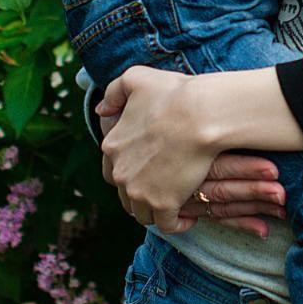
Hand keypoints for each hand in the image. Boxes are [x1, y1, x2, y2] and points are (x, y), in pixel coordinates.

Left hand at [98, 94, 286, 238]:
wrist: (200, 114)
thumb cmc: (173, 93)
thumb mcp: (136, 78)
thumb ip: (115, 91)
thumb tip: (101, 110)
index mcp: (112, 146)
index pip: (112, 168)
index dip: (129, 169)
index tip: (147, 168)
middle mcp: (120, 173)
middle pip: (125, 194)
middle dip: (140, 192)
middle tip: (161, 187)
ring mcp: (140, 192)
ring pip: (143, 212)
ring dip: (155, 210)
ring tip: (173, 203)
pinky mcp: (163, 204)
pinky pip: (167, 225)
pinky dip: (177, 224)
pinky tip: (188, 218)